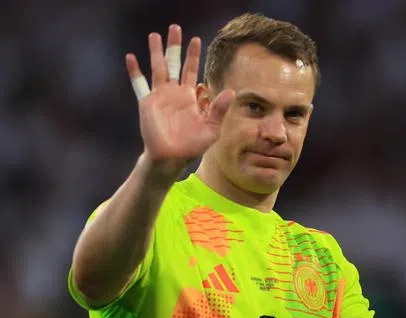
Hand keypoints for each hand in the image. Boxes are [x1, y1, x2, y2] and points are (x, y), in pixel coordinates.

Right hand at [126, 24, 232, 177]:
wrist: (172, 158)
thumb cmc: (193, 146)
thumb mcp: (212, 128)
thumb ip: (219, 109)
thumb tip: (231, 91)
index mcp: (190, 96)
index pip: (192, 70)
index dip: (194, 56)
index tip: (197, 39)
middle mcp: (174, 92)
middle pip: (175, 63)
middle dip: (175, 46)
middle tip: (175, 28)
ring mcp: (160, 96)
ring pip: (158, 68)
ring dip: (156, 52)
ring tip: (154, 35)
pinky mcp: (148, 103)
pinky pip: (140, 84)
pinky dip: (135, 72)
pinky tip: (131, 57)